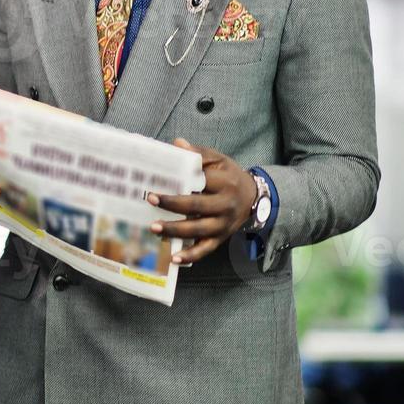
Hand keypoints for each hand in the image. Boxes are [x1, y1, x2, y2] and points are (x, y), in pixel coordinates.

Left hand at [146, 138, 256, 265]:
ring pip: (199, 230)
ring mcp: (223, 224)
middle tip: (150, 200)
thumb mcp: (218, 160)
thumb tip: (177, 144)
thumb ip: (198, 153)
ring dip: (176, 230)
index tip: (162, 179)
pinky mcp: (221, 238)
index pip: (202, 182)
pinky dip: (190, 255)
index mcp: (224, 183)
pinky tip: (174, 258)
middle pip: (197, 206)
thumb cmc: (229, 176)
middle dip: (173, 204)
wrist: (253, 198)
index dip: (182, 181)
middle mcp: (225, 205)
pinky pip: (205, 249)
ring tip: (154, 228)